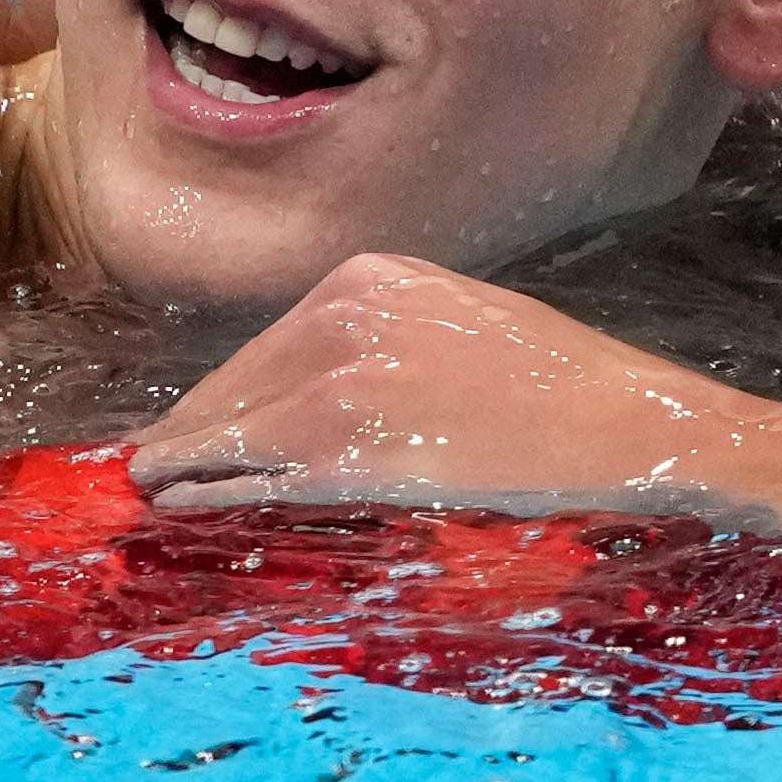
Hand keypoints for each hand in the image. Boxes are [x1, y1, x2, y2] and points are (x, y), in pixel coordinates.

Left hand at [129, 256, 781, 523]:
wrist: (634, 427)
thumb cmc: (567, 393)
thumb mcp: (465, 328)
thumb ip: (387, 344)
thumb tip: (323, 391)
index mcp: (373, 280)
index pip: (268, 344)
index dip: (225, 394)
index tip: (191, 423)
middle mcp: (343, 317)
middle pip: (234, 381)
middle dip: (193, 427)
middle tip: (151, 463)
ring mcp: (340, 385)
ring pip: (227, 428)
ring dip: (181, 461)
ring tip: (148, 484)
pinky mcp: (347, 454)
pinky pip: (248, 476)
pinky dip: (203, 490)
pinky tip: (173, 500)